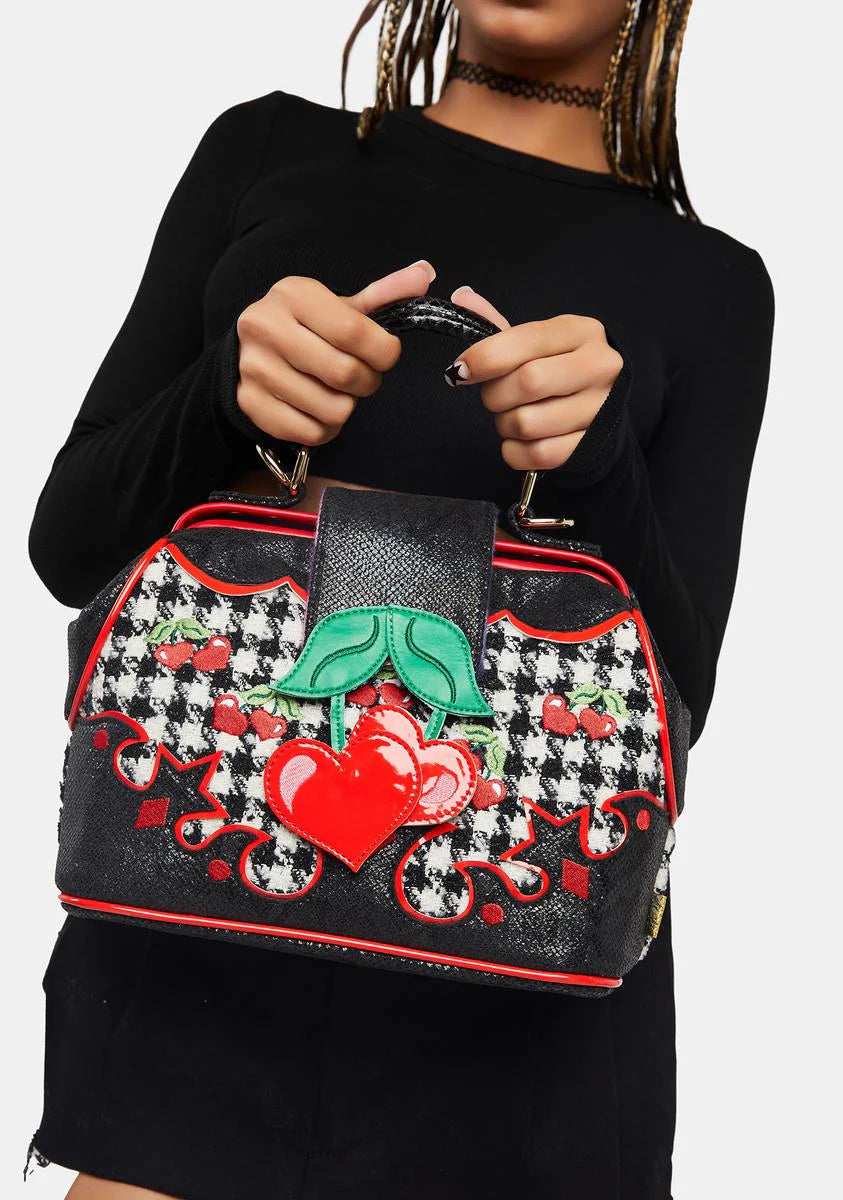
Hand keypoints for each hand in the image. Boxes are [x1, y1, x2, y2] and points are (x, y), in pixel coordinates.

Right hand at [236, 261, 435, 443]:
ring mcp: (256, 368)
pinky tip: (318, 408)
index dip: (384, 351)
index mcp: (293, 295)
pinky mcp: (251, 404)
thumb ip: (383, 294)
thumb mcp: (339, 306)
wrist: (248, 350)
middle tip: (364, 377)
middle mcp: (267, 328)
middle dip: (368, 381)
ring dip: (347, 406)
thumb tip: (424, 274)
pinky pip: (312, 432)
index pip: (353, 331)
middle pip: (345, 373)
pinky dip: (326, 427)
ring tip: (336, 391)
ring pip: (332, 409)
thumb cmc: (305, 327)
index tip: (387, 354)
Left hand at [444, 286, 622, 471]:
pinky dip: (515, 450)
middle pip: (527, 383)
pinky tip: (520, 439)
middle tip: (494, 395)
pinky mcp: (591, 445)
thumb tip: (461, 298)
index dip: (482, 358)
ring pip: (527, 423)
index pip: (524, 342)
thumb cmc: (559, 367)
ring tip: (512, 415)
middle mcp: (598, 367)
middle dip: (495, 394)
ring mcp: (599, 408)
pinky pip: (537, 454)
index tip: (461, 370)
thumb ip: (498, 325)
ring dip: (505, 424)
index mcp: (581, 332)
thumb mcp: (537, 340)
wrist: (601, 404)